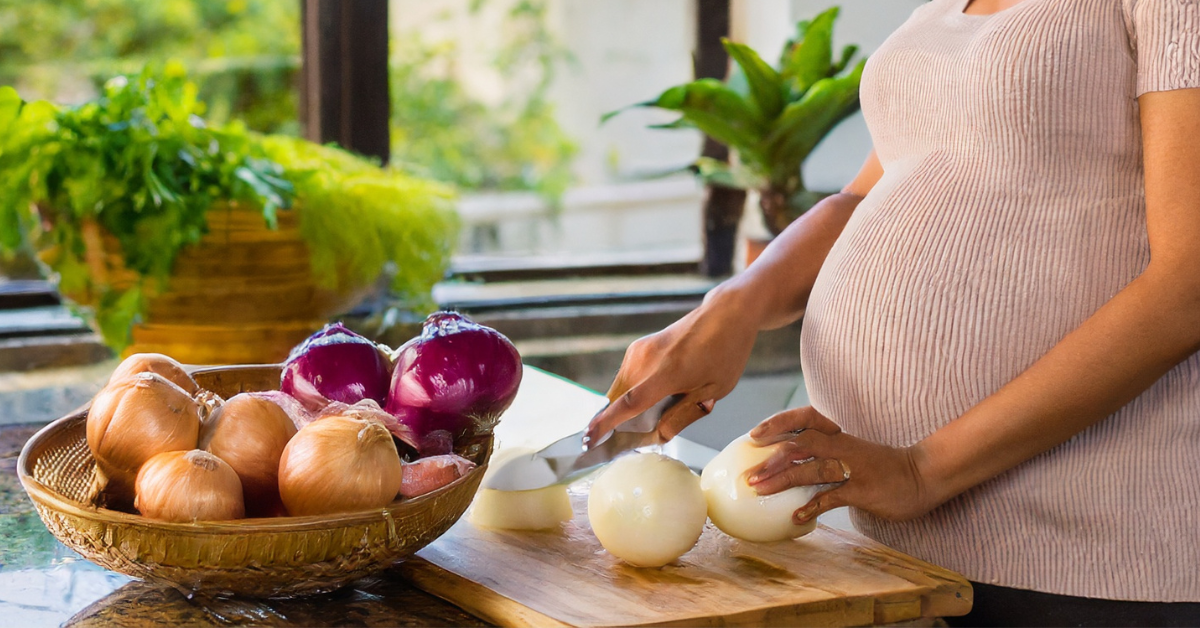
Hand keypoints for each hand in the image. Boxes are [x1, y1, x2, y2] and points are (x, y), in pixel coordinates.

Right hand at [586, 292, 757, 444]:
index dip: (606, 425)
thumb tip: (657, 435)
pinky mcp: (638, 347)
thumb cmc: (725, 352)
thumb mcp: (713, 392)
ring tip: (648, 418)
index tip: (589, 440)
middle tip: (627, 441)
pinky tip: (650, 398)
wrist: (725, 314)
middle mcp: (645, 360)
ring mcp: (639, 351)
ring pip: (619, 389)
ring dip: (623, 407)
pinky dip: (630, 392)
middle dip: (614, 422)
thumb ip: (682, 415)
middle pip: (616, 400)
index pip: (627, 404)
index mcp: (666, 373)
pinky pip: (626, 377)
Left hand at [746, 406, 935, 523]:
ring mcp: (853, 467)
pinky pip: (832, 497)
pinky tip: (796, 517)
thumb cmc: (883, 466)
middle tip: (749, 474)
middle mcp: (843, 446)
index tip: (755, 435)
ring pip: (812, 470)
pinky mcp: (863, 490)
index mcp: (839, 436)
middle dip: (772, 458)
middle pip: (801, 444)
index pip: (805, 417)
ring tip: (760, 490)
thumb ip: (826, 454)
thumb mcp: (853, 453)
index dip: (778, 423)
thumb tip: (790, 465)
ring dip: (783, 480)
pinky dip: (812, 506)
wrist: (923, 475)